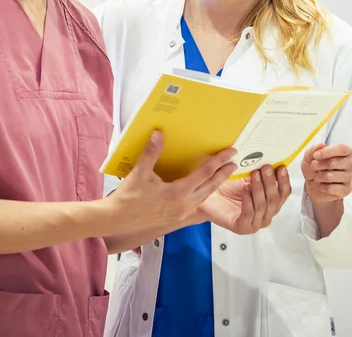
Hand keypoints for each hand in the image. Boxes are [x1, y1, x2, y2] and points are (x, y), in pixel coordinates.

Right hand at [110, 131, 237, 229]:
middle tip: (234, 162)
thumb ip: (151, 152)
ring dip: (216, 185)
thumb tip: (159, 133)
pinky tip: (206, 192)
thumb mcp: (140, 173)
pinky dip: (205, 196)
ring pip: (205, 198)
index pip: (204, 174)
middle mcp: (183, 205)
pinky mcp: (177, 219)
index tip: (229, 152)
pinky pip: (197, 206)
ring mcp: (181, 214)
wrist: (117, 219)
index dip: (218, 161)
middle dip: (223, 174)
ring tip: (223, 175)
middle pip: (210, 187)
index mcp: (177, 193)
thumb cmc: (128, 197)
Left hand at [198, 164, 290, 234]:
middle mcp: (266, 215)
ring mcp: (255, 223)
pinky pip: (248, 214)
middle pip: (274, 199)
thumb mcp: (248, 177)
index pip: (283, 194)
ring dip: (259, 189)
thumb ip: (262, 172)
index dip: (283, 181)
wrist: (208, 195)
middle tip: (265, 168)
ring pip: (262, 206)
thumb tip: (274, 159)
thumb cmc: (228, 187)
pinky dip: (248, 200)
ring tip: (254, 175)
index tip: (281, 167)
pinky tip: (245, 189)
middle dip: (271, 182)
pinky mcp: (242, 227)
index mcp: (271, 204)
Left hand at [301, 143, 351, 204]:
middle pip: (335, 162)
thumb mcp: (308, 158)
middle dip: (320, 165)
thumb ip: (312, 150)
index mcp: (344, 152)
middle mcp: (350, 163)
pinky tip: (322, 185)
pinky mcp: (347, 189)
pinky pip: (332, 188)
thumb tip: (321, 145)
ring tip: (317, 177)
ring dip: (320, 176)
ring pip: (332, 176)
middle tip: (313, 166)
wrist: (313, 186)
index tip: (315, 155)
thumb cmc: (315, 169)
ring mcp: (349, 177)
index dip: (328, 151)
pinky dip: (323, 187)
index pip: (342, 148)